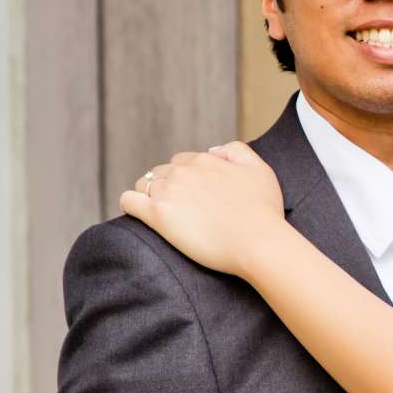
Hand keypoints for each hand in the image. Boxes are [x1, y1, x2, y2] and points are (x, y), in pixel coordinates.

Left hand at [121, 142, 284, 278]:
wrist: (258, 242)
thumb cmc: (264, 212)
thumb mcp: (261, 169)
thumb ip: (237, 150)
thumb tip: (213, 149)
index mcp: (205, 161)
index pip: (182, 162)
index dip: (187, 179)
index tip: (194, 197)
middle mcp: (183, 172)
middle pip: (161, 172)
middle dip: (167, 186)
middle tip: (180, 209)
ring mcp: (168, 192)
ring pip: (143, 184)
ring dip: (149, 195)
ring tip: (161, 214)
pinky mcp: (157, 216)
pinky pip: (128, 201)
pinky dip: (130, 204)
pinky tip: (139, 215)